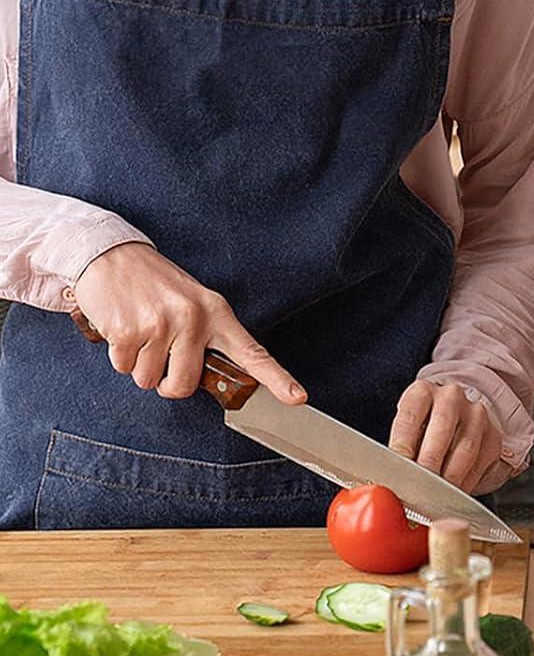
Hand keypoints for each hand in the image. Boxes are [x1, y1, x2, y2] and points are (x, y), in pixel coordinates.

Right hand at [69, 241, 304, 404]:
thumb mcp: (193, 303)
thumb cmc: (155, 285)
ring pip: (148, 380)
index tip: (297, 397)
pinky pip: (123, 368)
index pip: (251, 352)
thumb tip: (204, 379)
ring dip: (139, 364)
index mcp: (216, 313)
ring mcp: (162, 325)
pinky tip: (123, 327)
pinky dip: (119, 355)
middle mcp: (194, 319)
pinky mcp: (130, 332)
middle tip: (160, 352)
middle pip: (183, 386)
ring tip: (141, 330)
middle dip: (166, 382)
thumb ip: (206, 337)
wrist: (114, 257)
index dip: (276, 378)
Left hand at [389, 379, 505, 493]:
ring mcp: (476, 414)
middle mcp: (452, 397)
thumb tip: (380, 486)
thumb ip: (396, 454)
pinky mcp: (493, 435)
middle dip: (428, 466)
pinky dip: (465, 484)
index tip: (396, 476)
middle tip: (418, 492)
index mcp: (422, 392)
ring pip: (465, 450)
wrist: (456, 419)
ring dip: (448, 480)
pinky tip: (452, 494)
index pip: (410, 418)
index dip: (403, 449)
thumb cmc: (422, 431)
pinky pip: (480, 464)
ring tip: (434, 500)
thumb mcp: (405, 433)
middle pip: (441, 431)